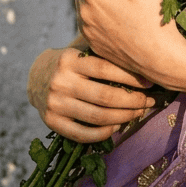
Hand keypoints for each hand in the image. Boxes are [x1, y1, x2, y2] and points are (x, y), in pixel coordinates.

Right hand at [27, 43, 156, 142]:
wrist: (36, 77)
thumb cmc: (71, 63)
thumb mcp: (81, 52)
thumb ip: (104, 56)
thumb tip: (143, 64)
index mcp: (69, 60)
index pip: (105, 69)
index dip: (130, 77)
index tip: (149, 83)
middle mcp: (61, 82)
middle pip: (104, 96)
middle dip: (132, 101)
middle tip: (148, 102)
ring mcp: (55, 104)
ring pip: (97, 116)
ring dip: (123, 117)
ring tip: (137, 113)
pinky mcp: (52, 122)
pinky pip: (82, 134)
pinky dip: (103, 133)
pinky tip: (116, 127)